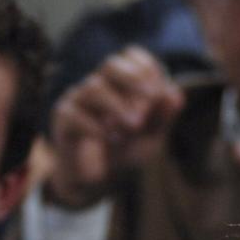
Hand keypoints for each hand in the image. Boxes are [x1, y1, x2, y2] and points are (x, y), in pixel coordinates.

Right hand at [47, 46, 184, 207]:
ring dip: (117, 106)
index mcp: (122, 83)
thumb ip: (163, 117)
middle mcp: (99, 85)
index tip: (158, 93)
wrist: (99, 182)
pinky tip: (108, 138)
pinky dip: (95, 125)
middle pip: (110, 64)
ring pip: (94, 88)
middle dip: (132, 79)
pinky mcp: (63, 119)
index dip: (147, 69)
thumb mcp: (151, 138)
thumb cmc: (125, 152)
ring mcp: (78, 100)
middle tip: (149, 101)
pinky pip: (74, 113)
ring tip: (133, 127)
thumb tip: (176, 95)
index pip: (132, 56)